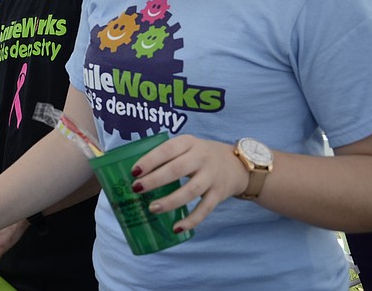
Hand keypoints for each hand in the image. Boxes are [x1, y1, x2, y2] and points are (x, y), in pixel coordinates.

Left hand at [130, 134, 247, 232]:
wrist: (237, 164)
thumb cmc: (200, 155)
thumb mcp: (186, 146)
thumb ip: (166, 155)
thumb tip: (134, 173)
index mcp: (188, 142)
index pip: (167, 149)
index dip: (150, 160)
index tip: (134, 171)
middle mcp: (201, 158)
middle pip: (176, 170)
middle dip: (154, 180)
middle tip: (136, 189)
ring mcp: (211, 177)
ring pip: (190, 191)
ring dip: (169, 201)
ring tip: (152, 208)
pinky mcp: (219, 194)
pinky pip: (204, 209)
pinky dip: (191, 220)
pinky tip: (176, 228)